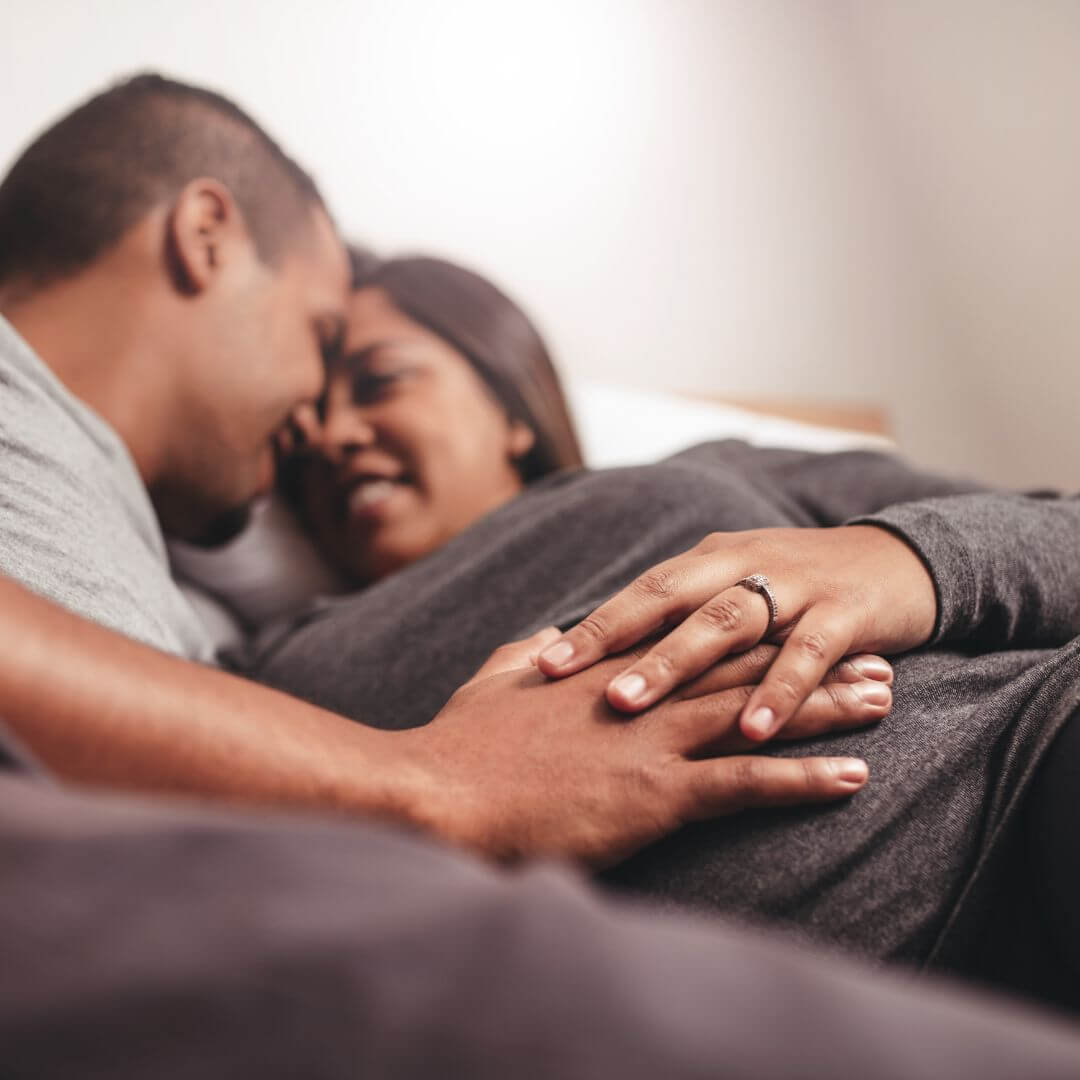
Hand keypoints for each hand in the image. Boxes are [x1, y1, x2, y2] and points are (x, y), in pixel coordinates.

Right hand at [399, 628, 890, 865]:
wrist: (441, 790)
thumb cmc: (461, 743)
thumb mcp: (495, 679)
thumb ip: (530, 650)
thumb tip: (549, 635)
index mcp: (609, 668)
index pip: (696, 639)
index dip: (753, 630)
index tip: (797, 622)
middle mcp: (644, 694)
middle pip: (744, 667)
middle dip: (812, 660)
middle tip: (872, 653)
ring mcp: (654, 739)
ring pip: (759, 714)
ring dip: (826, 707)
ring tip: (883, 700)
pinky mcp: (656, 792)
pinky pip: (746, 784)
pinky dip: (803, 779)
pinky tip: (852, 776)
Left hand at [536, 525, 934, 742]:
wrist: (897, 563)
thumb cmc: (797, 587)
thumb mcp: (736, 586)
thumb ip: (682, 613)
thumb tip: (618, 650)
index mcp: (711, 560)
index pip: (641, 592)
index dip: (594, 626)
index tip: (540, 665)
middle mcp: (745, 564)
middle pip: (671, 600)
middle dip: (617, 641)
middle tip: (568, 682)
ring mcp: (795, 587)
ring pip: (729, 622)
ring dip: (678, 665)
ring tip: (631, 706)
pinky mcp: (846, 615)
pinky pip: (808, 653)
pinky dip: (780, 691)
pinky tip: (754, 732)